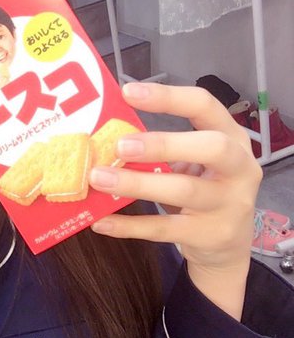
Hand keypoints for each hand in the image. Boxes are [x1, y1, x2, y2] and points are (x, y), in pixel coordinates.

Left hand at [88, 83, 262, 317]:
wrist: (227, 245)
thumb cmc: (203, 189)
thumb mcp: (194, 162)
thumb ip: (162, 148)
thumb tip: (105, 136)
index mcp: (232, 138)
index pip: (205, 106)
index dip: (168, 97)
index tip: (127, 92)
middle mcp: (239, 168)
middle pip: (211, 148)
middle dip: (163, 144)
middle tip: (120, 146)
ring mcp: (229, 204)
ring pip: (184, 191)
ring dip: (137, 184)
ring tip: (98, 179)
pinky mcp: (210, 235)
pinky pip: (164, 229)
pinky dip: (130, 225)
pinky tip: (101, 221)